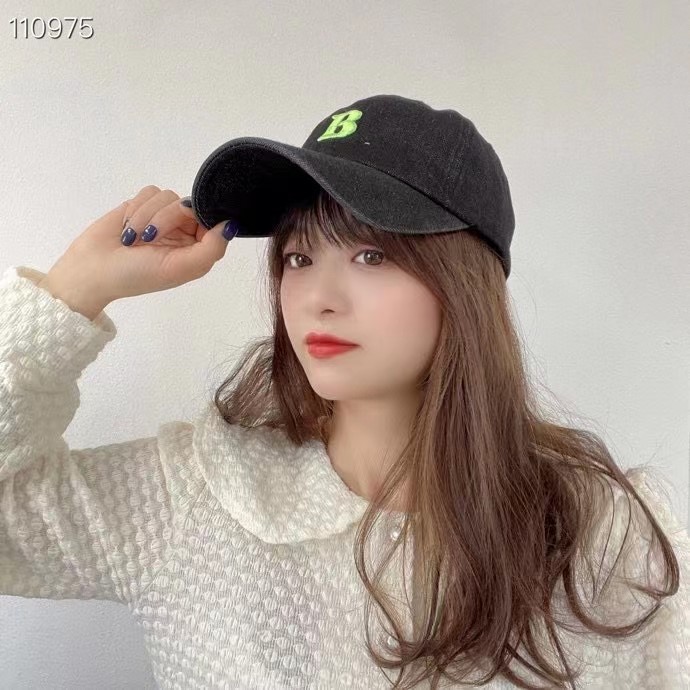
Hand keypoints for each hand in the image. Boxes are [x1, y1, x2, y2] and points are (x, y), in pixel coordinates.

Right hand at [40, 186, 235, 308]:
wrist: (92, 270)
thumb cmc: (137, 275)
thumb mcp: (180, 268)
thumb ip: (211, 249)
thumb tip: (231, 225)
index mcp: (198, 249)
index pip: (215, 221)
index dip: (202, 218)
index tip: (188, 225)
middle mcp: (184, 232)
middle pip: (191, 204)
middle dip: (168, 218)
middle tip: (150, 237)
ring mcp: (163, 217)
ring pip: (169, 196)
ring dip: (147, 216)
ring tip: (134, 238)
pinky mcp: (143, 205)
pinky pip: (150, 191)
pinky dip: (136, 208)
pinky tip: (127, 228)